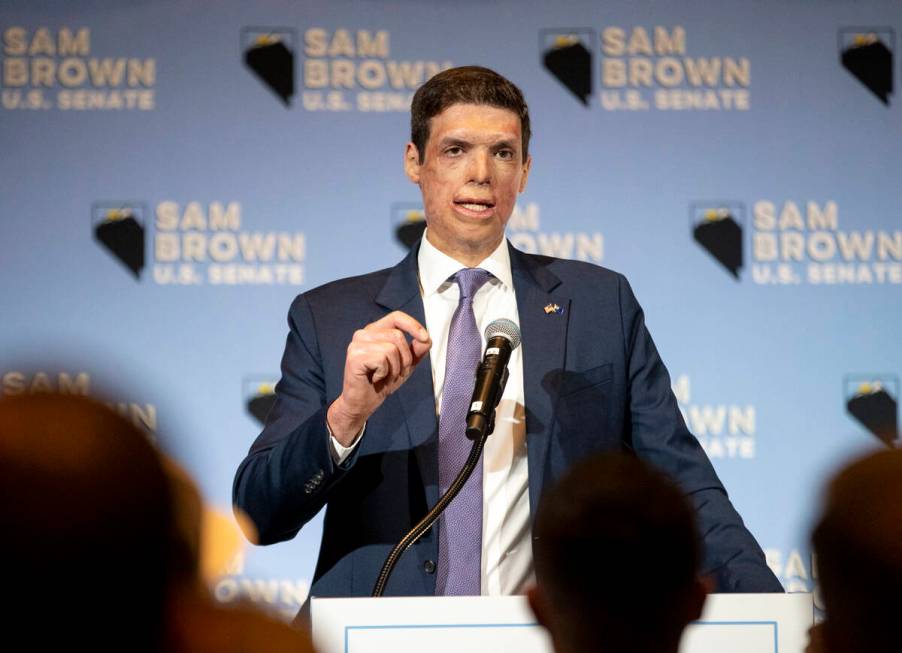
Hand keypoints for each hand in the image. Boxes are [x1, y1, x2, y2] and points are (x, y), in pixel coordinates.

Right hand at [327, 311, 430, 445]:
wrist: (363, 403)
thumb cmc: (382, 382)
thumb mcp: (405, 365)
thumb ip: (417, 351)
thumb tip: (426, 339)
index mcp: (375, 331)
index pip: (396, 317)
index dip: (413, 325)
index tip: (424, 338)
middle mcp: (363, 333)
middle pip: (397, 336)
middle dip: (404, 358)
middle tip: (395, 373)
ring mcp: (357, 344)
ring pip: (391, 348)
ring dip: (394, 368)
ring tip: (384, 376)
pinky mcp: (354, 356)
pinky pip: (382, 359)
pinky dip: (384, 373)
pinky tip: (375, 379)